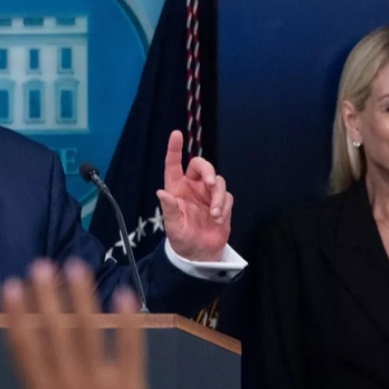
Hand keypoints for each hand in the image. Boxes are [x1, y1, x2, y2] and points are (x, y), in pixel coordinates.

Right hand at [1, 259, 153, 388]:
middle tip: (41, 267)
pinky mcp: (130, 388)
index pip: (24, 344)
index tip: (11, 287)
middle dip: (47, 295)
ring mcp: (100, 383)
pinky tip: (125, 294)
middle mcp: (67, 383)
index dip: (16, 313)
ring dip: (81, 295)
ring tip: (76, 267)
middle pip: (54, 329)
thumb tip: (32, 369)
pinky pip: (130, 347)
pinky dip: (128, 319)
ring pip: (88, 329)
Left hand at [158, 130, 231, 260]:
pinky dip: (225, 206)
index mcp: (176, 188)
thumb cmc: (181, 238)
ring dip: (218, 196)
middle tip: (211, 184)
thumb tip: (161, 193)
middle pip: (202, 166)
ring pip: (218, 181)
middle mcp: (192, 187)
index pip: (174, 164)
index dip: (175, 149)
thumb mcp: (173, 225)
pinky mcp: (222, 203)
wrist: (199, 253)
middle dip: (208, 171)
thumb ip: (169, 208)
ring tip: (214, 214)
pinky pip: (227, 196)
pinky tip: (218, 219)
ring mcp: (208, 194)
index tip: (176, 134)